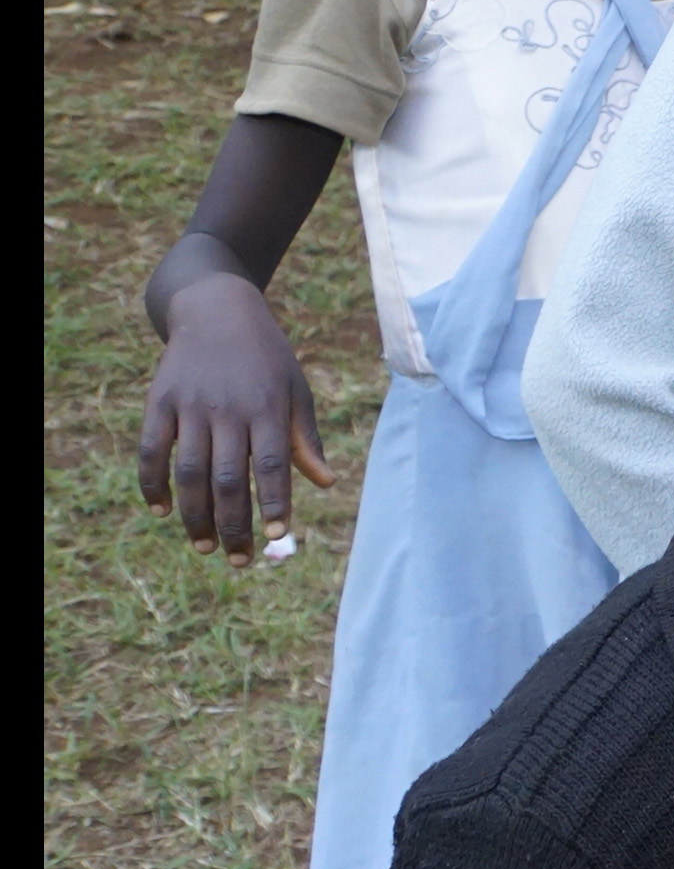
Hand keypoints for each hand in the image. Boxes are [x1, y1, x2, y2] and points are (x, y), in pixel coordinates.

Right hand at [137, 273, 335, 567]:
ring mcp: (190, 405)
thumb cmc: (266, 357)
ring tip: (204, 547)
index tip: (280, 535)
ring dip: (195, 515)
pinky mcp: (159, 401)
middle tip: (239, 560)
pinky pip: (152, 450)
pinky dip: (153, 484)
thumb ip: (304, 438)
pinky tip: (162, 511)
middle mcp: (228, 409)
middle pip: (229, 478)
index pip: (273, 465)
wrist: (217, 309)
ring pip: (189, 471)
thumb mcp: (295, 389)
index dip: (275, 502)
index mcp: (268, 408)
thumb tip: (326, 484)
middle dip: (234, 524)